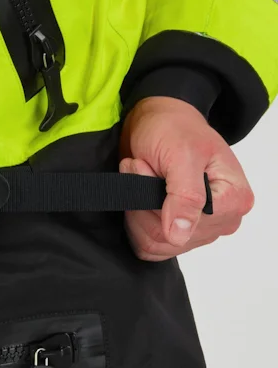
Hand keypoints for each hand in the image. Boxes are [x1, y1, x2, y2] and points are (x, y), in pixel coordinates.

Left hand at [119, 96, 254, 261]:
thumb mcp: (181, 155)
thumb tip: (180, 235)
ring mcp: (199, 229)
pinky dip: (134, 219)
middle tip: (140, 168)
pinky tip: (138, 194)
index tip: (148, 167)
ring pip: (155, 243)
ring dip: (135, 208)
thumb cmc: (173, 129)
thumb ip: (185, 197)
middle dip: (143, 201)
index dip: (158, 198)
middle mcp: (222, 220)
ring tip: (139, 176)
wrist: (157, 121)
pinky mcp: (176, 231)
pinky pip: (148, 245)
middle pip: (170, 238)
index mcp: (234, 200)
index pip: (191, 226)